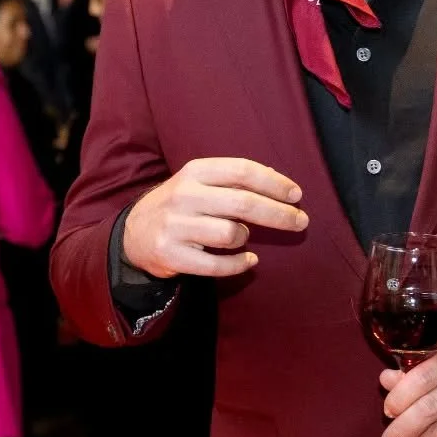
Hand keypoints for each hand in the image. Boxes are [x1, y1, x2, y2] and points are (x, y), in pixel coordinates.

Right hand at [123, 157, 308, 279]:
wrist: (135, 232)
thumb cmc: (181, 204)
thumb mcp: (200, 181)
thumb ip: (234, 179)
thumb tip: (279, 181)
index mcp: (195, 171)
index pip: (242, 171)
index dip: (274, 183)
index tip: (297, 196)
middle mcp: (184, 195)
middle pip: (243, 203)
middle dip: (279, 214)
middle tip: (301, 222)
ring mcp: (176, 227)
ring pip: (231, 234)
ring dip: (245, 238)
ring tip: (242, 237)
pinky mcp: (171, 255)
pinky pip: (217, 265)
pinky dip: (239, 265)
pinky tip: (249, 261)